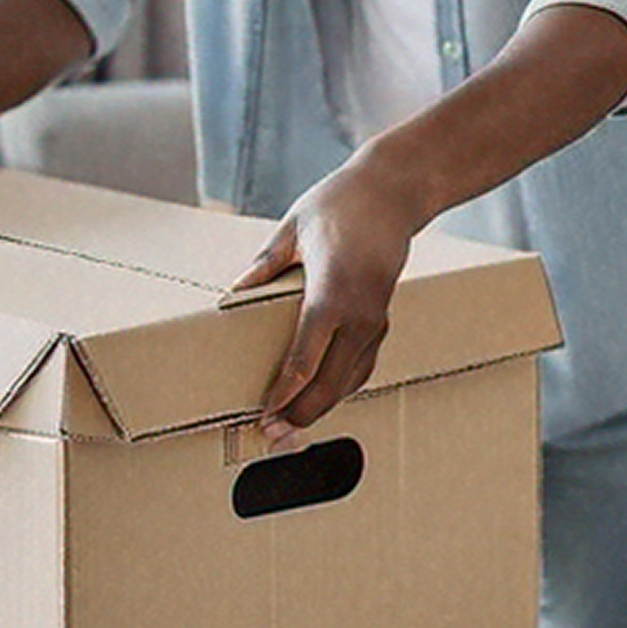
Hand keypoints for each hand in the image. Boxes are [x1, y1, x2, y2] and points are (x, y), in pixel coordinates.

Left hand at [225, 141, 428, 447]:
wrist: (394, 191)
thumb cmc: (341, 202)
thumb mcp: (294, 227)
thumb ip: (264, 265)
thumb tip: (232, 294)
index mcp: (333, 288)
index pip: (306, 356)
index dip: (285, 393)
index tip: (264, 413)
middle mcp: (360, 311)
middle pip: (331, 381)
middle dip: (301, 414)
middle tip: (272, 435)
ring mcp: (376, 317)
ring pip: (350, 379)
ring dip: (322, 408)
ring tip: (291, 428)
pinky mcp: (383, 317)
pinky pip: (363, 365)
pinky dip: (341, 387)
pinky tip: (321, 398)